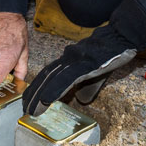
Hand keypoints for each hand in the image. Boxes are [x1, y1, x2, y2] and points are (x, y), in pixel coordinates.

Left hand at [22, 24, 137, 116]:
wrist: (120, 37)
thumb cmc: (111, 53)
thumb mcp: (97, 72)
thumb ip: (88, 85)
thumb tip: (81, 99)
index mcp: (70, 61)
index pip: (49, 75)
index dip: (38, 87)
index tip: (30, 99)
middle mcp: (68, 60)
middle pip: (45, 78)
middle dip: (34, 94)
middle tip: (25, 108)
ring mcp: (74, 61)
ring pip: (51, 79)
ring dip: (39, 95)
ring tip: (31, 108)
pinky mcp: (83, 65)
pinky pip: (65, 79)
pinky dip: (53, 90)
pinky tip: (45, 100)